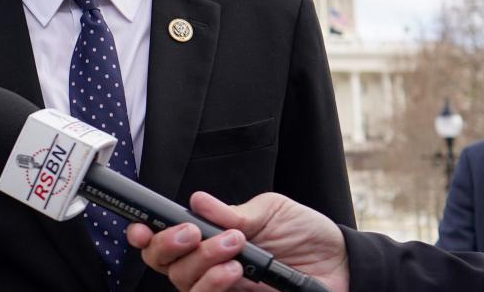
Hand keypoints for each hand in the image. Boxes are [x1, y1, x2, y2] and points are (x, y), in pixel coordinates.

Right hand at [125, 192, 349, 291]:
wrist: (341, 265)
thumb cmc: (306, 234)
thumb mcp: (270, 211)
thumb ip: (231, 212)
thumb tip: (196, 201)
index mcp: (208, 236)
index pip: (164, 239)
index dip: (145, 234)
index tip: (142, 227)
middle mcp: (207, 263)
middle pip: (163, 263)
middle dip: (169, 245)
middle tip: (192, 232)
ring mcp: (220, 286)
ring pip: (182, 282)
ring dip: (201, 261)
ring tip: (234, 246)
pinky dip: (214, 283)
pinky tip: (236, 269)